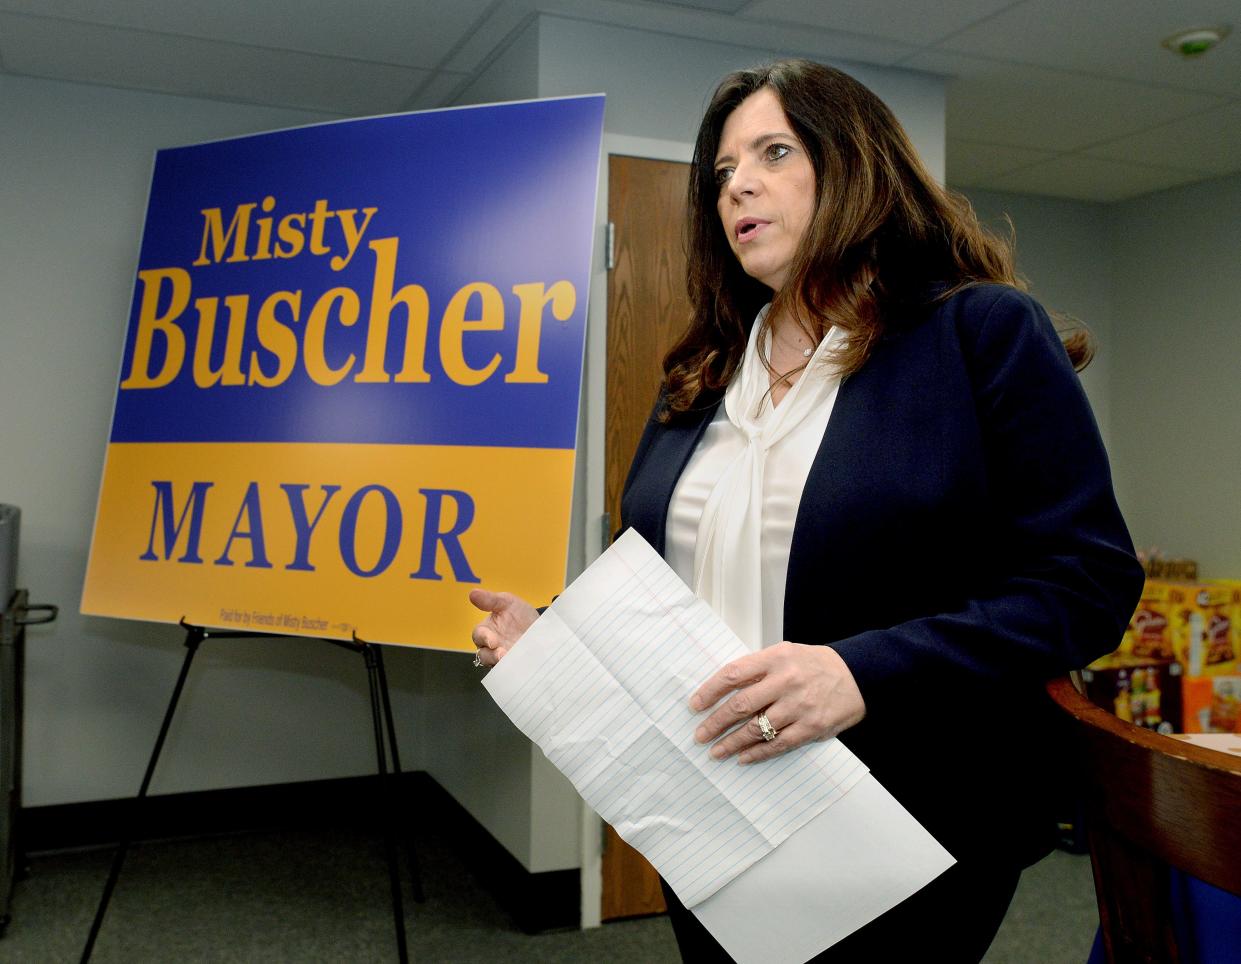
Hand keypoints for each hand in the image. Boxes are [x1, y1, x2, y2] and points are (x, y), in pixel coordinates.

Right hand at [468, 589, 538, 666]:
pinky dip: (514, 670)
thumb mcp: (506, 602)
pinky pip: (510, 671)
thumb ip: (490, 600)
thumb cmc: (518, 614)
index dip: (484, 638)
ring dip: (502, 664)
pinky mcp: (515, 666)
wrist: (541, 626)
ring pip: (495, 666)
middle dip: (491, 656)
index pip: (478, 635)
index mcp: (486, 631)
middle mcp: (492, 647)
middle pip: (484, 655)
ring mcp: (503, 659)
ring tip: (512, 660)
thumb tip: (472, 593)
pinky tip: (522, 665)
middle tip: (503, 654)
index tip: (492, 641)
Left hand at [689, 642, 865, 763]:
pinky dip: (757, 753)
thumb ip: (758, 669)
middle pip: (741, 705)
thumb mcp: (785, 654)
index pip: (734, 674)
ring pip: (757, 729)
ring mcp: (800, 706)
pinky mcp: (812, 727)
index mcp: (776, 658)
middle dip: (715, 722)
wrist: (858, 676)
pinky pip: (778, 744)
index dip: (710, 690)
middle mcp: (786, 681)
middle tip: (699, 735)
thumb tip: (722, 690)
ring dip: (732, 743)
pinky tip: (743, 758)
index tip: (695, 705)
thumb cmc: (814, 665)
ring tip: (716, 752)